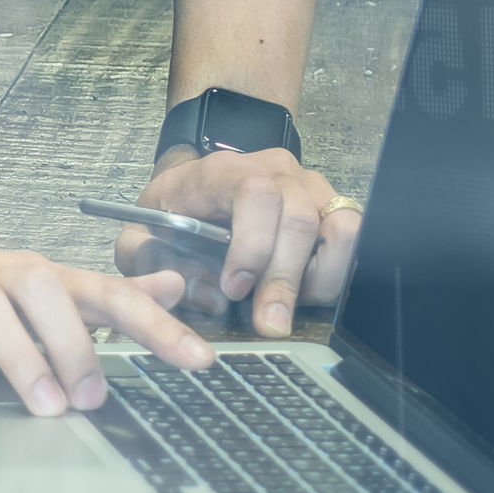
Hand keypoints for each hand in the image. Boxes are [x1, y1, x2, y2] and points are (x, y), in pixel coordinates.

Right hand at [0, 228, 210, 414]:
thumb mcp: (27, 290)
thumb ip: (98, 295)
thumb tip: (170, 287)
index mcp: (31, 276)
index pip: (102, 290)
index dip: (155, 323)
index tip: (199, 359)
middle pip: (44, 288)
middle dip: (75, 343)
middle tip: (90, 397)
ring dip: (22, 357)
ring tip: (43, 405)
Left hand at [125, 148, 361, 337]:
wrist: (197, 187)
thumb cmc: (170, 214)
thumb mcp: (141, 238)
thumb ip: (157, 266)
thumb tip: (212, 299)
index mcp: (222, 171)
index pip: (254, 193)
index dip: (252, 245)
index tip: (234, 288)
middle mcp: (274, 170)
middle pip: (300, 217)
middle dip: (284, 279)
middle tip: (267, 322)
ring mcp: (309, 185)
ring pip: (340, 228)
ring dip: (318, 278)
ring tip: (284, 300)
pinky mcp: (332, 206)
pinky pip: (352, 240)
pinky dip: (333, 274)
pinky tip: (302, 289)